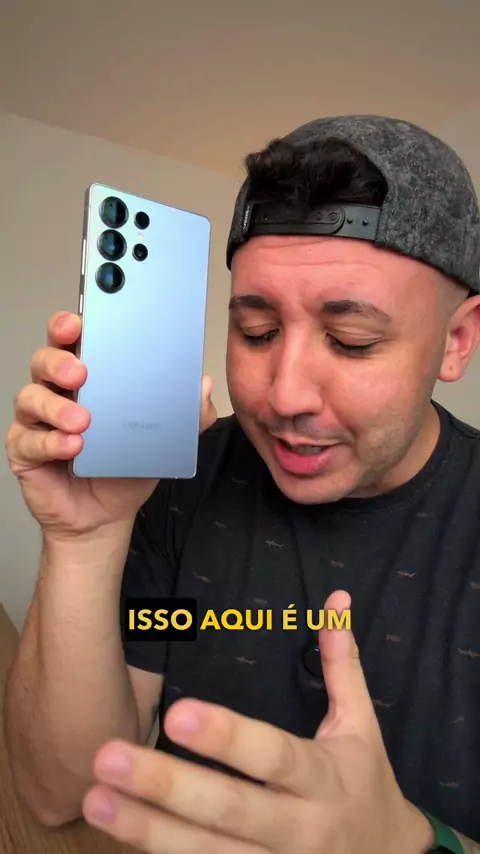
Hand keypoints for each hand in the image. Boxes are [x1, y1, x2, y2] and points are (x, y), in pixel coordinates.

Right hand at [5, 311, 216, 540]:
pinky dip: (51, 441)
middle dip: (60, 359)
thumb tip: (202, 385)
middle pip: (46, 358)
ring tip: (83, 421)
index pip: (74, 340)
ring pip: (32, 396)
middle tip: (81, 371)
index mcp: (90, 377)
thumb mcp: (164, 440)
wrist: (105, 515)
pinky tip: (72, 446)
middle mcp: (58, 392)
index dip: (71, 325)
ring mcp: (38, 420)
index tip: (81, 320)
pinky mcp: (25, 451)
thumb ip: (187, 414)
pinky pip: (29, 440)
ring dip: (57, 406)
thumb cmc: (125, 466)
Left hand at [82, 591, 434, 852]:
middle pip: (227, 809)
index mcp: (323, 778)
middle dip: (165, 784)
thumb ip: (342, 667)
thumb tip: (336, 599)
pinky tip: (122, 834)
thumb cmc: (365, 783)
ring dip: (146, 829)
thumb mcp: (361, 726)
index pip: (272, 755)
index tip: (177, 711)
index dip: (226, 737)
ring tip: (96, 798)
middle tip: (107, 757)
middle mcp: (299, 828)